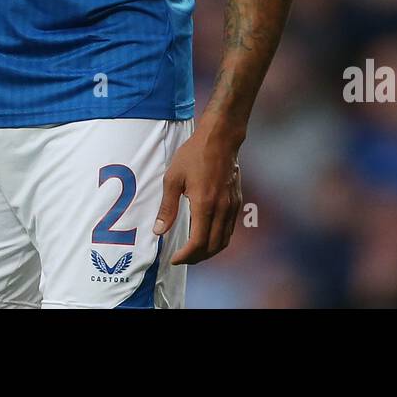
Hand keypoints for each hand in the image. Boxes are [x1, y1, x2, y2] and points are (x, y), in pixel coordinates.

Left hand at [153, 125, 242, 264]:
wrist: (220, 138)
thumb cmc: (194, 155)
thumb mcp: (173, 178)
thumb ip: (167, 207)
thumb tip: (159, 231)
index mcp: (204, 204)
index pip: (198, 243)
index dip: (186, 256)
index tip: (175, 258)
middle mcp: (222, 209)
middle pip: (213, 247)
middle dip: (197, 257)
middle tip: (182, 257)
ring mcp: (232, 206)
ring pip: (224, 240)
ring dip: (209, 251)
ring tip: (193, 251)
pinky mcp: (237, 201)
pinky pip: (230, 229)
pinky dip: (218, 239)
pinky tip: (207, 235)